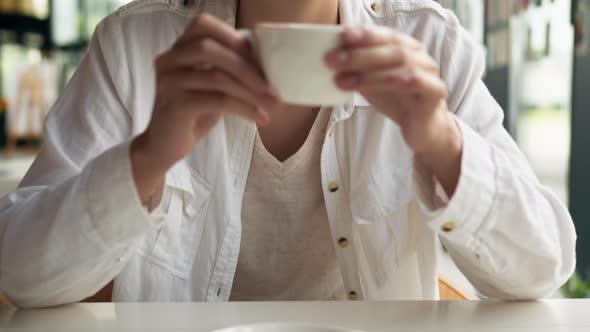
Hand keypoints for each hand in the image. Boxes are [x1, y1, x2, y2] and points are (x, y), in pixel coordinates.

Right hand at [131, 14, 279, 206]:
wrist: (163, 147)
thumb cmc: (192, 115)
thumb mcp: (211, 87)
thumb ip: (226, 70)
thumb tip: (266, 64)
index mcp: (177, 50)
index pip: (202, 25)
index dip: (232, 37)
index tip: (259, 58)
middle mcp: (168, 61)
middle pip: (210, 49)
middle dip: (247, 67)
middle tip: (272, 87)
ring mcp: (169, 82)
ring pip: (217, 78)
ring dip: (252, 92)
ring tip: (272, 105)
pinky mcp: (175, 105)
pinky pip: (217, 100)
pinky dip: (245, 108)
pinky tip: (259, 117)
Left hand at [325, 26, 462, 195]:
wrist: (422, 128)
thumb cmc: (396, 100)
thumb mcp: (371, 83)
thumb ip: (357, 70)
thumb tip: (330, 60)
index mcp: (404, 47)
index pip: (384, 35)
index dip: (364, 34)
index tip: (342, 35)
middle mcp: (419, 55)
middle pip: (390, 48)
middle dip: (358, 54)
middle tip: (332, 61)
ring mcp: (430, 72)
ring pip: (401, 65)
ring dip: (370, 72)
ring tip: (343, 80)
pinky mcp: (436, 92)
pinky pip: (420, 82)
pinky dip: (403, 79)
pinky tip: (387, 82)